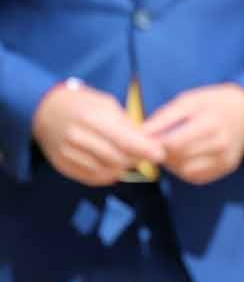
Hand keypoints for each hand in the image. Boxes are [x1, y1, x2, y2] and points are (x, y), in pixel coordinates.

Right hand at [31, 80, 166, 186]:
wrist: (46, 110)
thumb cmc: (83, 103)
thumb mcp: (107, 104)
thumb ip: (126, 123)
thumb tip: (148, 141)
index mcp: (92, 118)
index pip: (125, 141)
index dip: (145, 150)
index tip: (160, 154)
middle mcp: (78, 137)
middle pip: (117, 159)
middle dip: (137, 159)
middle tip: (148, 156)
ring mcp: (68, 153)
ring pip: (106, 171)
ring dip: (123, 168)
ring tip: (130, 159)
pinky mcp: (62, 165)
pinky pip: (92, 178)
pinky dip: (108, 175)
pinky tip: (114, 166)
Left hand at [144, 84, 243, 185]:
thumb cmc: (213, 102)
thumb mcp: (189, 100)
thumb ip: (164, 117)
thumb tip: (140, 134)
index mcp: (209, 123)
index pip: (171, 144)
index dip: (155, 143)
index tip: (148, 138)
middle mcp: (220, 143)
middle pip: (177, 158)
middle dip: (162, 152)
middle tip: (159, 143)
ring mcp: (225, 158)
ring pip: (185, 170)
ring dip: (173, 162)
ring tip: (174, 148)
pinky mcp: (226, 167)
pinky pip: (196, 176)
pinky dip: (185, 169)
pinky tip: (186, 156)